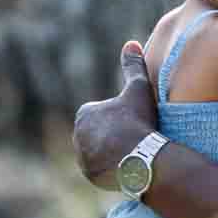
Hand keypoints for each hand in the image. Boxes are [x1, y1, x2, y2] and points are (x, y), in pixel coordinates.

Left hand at [73, 41, 158, 188]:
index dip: (122, 119)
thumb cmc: (139, 121)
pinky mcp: (88, 174)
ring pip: (101, 153)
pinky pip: (101, 170)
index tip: (136, 124)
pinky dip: (112, 169)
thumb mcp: (139, 90)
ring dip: (114, 153)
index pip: (104, 115)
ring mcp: (81, 157)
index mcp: (85, 114)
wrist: (140, 157)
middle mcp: (77, 135)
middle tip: (137, 140)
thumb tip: (132, 43)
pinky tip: (128, 166)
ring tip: (134, 154)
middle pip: (101, 135)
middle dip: (116, 137)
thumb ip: (133, 67)